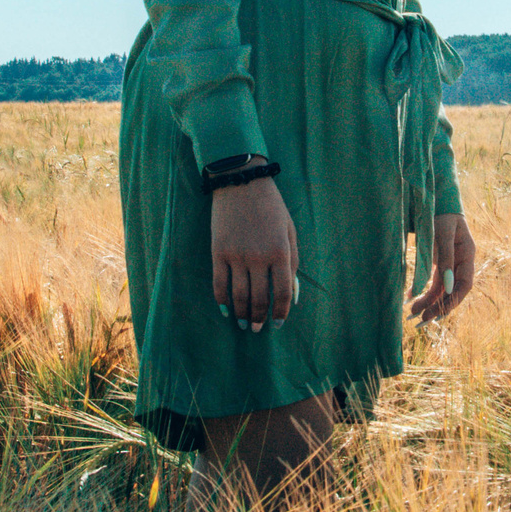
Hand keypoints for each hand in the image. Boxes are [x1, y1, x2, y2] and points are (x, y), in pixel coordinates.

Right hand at [211, 168, 298, 330]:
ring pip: (238, 295)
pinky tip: (225, 309)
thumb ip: (292, 263)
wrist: (242, 182)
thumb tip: (292, 294)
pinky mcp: (218, 251)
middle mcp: (258, 257)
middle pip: (259, 298)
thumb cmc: (271, 207)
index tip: (277, 324)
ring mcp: (236, 255)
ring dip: (241, 313)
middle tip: (257, 329)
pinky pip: (219, 283)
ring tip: (243, 323)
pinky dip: (221, 300)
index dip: (280, 313)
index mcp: (280, 252)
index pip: (281, 293)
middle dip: (259, 318)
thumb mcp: (290, 231)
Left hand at [410, 213, 475, 322]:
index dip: (454, 299)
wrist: (435, 200)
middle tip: (423, 320)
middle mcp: (461, 261)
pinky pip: (434, 282)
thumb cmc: (440, 213)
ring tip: (414, 315)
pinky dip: (424, 292)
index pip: (465, 283)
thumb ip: (444, 257)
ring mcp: (451, 263)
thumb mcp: (442, 233)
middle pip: (453, 290)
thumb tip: (447, 285)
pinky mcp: (439, 263)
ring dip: (429, 303)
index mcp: (467, 253)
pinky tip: (412, 299)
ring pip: (442, 289)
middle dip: (439, 306)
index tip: (440, 311)